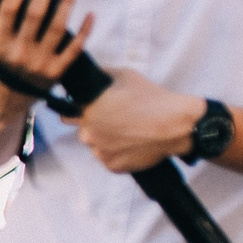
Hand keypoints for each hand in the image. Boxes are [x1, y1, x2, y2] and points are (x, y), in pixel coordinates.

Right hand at [0, 0, 94, 109]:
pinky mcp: (55, 72)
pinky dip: (85, 30)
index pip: (9, 10)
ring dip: (68, 2)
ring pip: (58, 26)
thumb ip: (1, 20)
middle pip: (36, 13)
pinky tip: (90, 13)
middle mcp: (19, 53)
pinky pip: (74, 48)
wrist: (2, 104)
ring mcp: (39, 63)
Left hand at [75, 70, 203, 174]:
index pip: (68, 115)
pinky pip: (111, 159)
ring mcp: (99, 152)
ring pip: (98, 146)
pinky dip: (120, 154)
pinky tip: (134, 144)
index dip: (78, 112)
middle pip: (85, 131)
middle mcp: (88, 133)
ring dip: (108, 141)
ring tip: (131, 133)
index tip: (89, 112)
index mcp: (87, 111)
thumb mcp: (124, 76)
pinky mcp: (112, 166)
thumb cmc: (152, 99)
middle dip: (98, 127)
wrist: (174, 124)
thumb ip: (102, 76)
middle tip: (120, 121)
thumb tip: (91, 76)